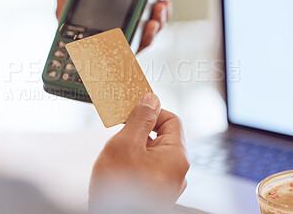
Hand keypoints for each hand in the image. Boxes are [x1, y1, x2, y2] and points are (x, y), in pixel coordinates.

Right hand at [55, 0, 170, 52]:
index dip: (121, 55)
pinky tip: (163, 3)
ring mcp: (127, 18)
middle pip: (133, 44)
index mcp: (93, 29)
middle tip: (151, 25)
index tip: (131, 49)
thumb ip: (63, 3)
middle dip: (147, 37)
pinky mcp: (139, 6)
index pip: (107, 50)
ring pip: (147, 32)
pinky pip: (154, 15)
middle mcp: (112, 26)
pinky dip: (162, 12)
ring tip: (159, 9)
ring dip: (157, 24)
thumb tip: (62, 27)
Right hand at [89, 93, 189, 212]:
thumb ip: (140, 119)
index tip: (131, 112)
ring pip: (150, 153)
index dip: (150, 112)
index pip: (171, 120)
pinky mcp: (155, 192)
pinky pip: (147, 168)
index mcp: (176, 157)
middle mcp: (176, 171)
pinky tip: (118, 172)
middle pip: (160, 137)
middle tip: (119, 137)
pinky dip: (133, 164)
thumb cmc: (119, 190)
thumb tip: (151, 100)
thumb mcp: (125, 144)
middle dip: (138, 133)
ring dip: (133, 150)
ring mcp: (166, 184)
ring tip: (116, 160)